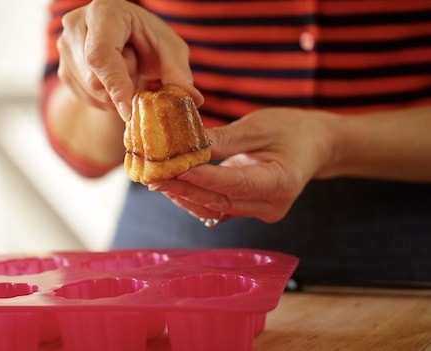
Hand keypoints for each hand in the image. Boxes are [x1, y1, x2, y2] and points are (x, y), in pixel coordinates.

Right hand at [56, 0, 202, 118]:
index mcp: (103, 11)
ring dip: (116, 95)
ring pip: (91, 92)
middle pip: (95, 78)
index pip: (100, 54)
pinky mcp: (63, 70)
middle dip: (123, 86)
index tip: (129, 110)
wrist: (124, 39)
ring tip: (126, 72)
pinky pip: (87, 99)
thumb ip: (178, 72)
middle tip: (138, 72)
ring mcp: (63, 49)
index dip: (115, 84)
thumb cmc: (148, 38)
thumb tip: (194, 99)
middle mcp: (76, 26)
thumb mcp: (169, 49)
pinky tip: (115, 80)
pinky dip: (106, 99)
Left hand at [148, 108, 337, 222]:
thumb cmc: (291, 131)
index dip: (201, 179)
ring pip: (215, 208)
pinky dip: (195, 196)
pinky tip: (173, 184)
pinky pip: (217, 207)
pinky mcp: (249, 211)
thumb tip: (186, 143)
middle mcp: (271, 206)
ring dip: (184, 195)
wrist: (315, 146)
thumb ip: (224, 138)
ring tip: (156, 180)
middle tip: (153, 177)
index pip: (233, 184)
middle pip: (219, 201)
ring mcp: (261, 212)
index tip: (173, 170)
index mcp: (281, 182)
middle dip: (183, 189)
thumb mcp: (259, 126)